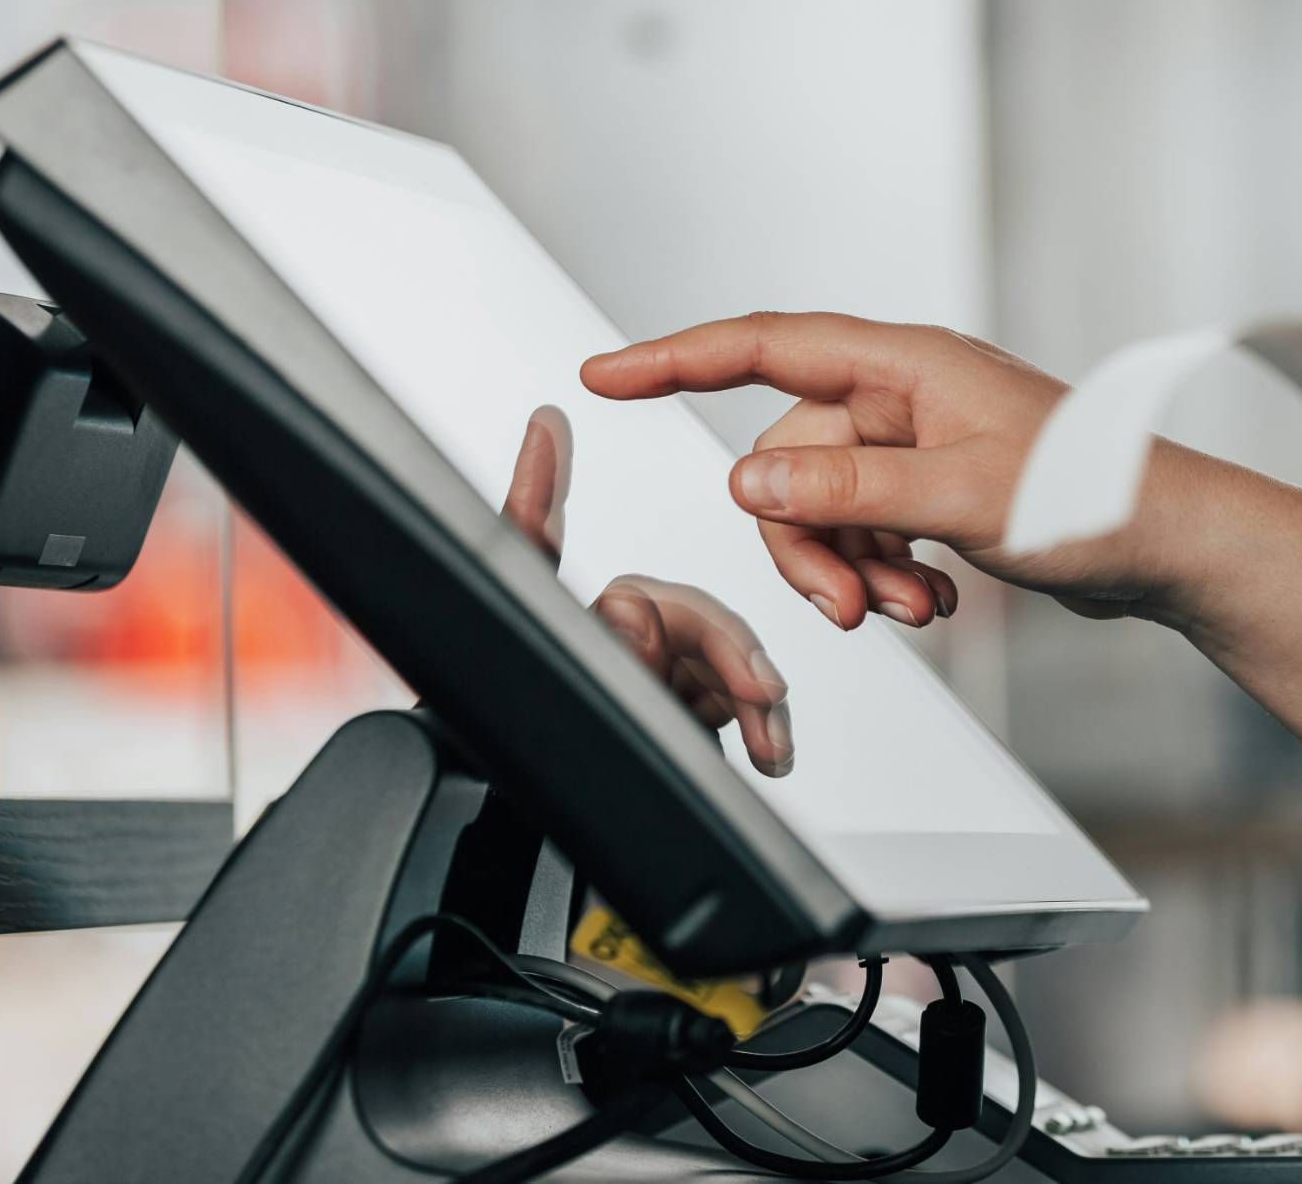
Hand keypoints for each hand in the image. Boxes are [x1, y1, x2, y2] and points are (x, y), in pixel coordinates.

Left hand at [501, 404, 793, 775]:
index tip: (543, 428)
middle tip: (754, 691)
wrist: (538, 874)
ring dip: (752, 694)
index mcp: (556, 630)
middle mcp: (599, 643)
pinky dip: (757, 723)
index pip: (544, 544)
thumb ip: (595, 638)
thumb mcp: (568, 704)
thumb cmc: (534, 788)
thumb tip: (619, 568)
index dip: (538, 485)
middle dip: (726, 648)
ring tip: (767, 736)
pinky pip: (729, 703)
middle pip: (680, 611)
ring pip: (715, 657)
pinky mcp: (679, 719)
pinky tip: (767, 747)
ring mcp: (642, 681)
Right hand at [581, 312, 1184, 628]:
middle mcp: (903, 394)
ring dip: (850, 566)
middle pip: (789, 460)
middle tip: (848, 602)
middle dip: (806, 540)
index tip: (606, 374)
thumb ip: (850, 492)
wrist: (1171, 546)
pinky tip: (932, 602)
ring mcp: (919, 444)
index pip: (763, 347)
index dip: (676, 358)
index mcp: (905, 365)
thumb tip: (750, 485)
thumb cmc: (1097, 498)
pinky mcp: (935, 490)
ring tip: (910, 607)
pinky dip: (882, 573)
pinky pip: (866, 529)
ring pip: (825, 506)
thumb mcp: (960, 499)